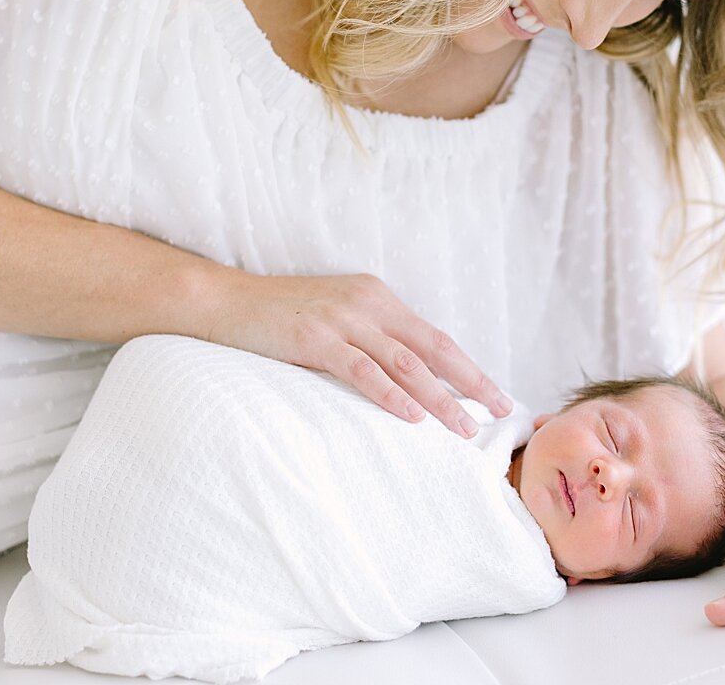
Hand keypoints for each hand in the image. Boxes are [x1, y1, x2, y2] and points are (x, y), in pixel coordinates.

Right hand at [216, 271, 512, 438]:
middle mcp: (367, 303)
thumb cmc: (279, 317)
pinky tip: (411, 416)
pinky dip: (391, 394)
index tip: (496, 395)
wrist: (224, 301)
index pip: (434, 337)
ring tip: (463, 427)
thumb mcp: (335, 317)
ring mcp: (341, 319)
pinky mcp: (314, 338)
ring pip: (405, 362)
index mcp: (377, 297)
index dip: (469, 367)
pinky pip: (362, 369)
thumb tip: (407, 378)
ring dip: (439, 397)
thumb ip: (369, 338)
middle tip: (500, 411)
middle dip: (470, 382)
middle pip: (432, 348)